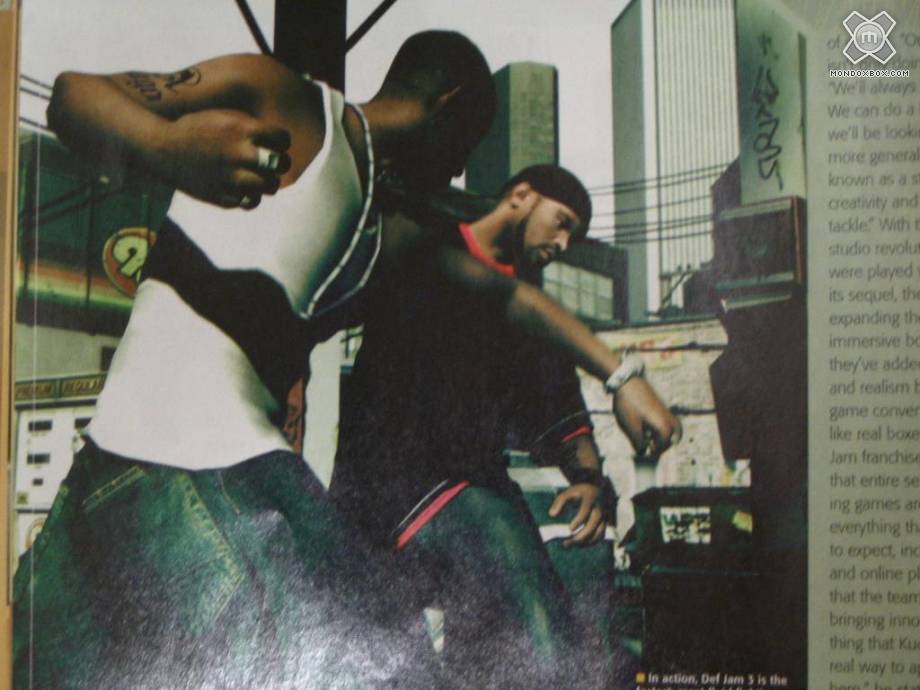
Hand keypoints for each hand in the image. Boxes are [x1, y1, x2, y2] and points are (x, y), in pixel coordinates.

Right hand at [156, 110, 291, 208]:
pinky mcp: (223, 197)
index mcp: (242, 129)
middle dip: (279, 163)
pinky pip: (251, 201)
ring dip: (267, 182)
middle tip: (271, 164)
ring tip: (259, 178)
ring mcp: (232, 178)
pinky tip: (242, 188)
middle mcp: (241, 154)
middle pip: (281, 164)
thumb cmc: (195, 129)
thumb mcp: (223, 116)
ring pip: (270, 187)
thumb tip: (276, 140)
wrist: (162, 149)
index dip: (281, 141)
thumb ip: (250, 126)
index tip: (275, 144)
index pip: (283, 138)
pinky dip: (249, 196)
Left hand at [548, 484, 606, 547]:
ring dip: (585, 542)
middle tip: (565, 543)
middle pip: (593, 525)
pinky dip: (590, 542)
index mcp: (590, 499)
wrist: (600, 488)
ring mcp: (605, 516)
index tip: (570, 529)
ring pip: (598, 533)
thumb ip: (559, 502)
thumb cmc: (580, 492)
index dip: (578, 521)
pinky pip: (600, 536)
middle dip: (580, 536)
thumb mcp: (569, 493)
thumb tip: (551, 514)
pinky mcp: (606, 523)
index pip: (585, 511)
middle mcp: (600, 508)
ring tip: (569, 544)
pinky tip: (578, 544)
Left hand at [612, 377, 681, 457]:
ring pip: (674, 424)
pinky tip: (648, 426)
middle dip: (666, 443)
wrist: (626, 382)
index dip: (656, 451)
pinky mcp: (658, 404)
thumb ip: (638, 441)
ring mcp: (664, 409)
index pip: (664, 443)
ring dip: (668, 433)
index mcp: (662, 424)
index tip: (647, 453)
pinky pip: (667, 418)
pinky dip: (663, 425)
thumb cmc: (629, 405)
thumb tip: (642, 451)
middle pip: (675, 434)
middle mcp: (667, 417)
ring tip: (656, 439)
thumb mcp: (631, 427)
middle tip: (654, 447)